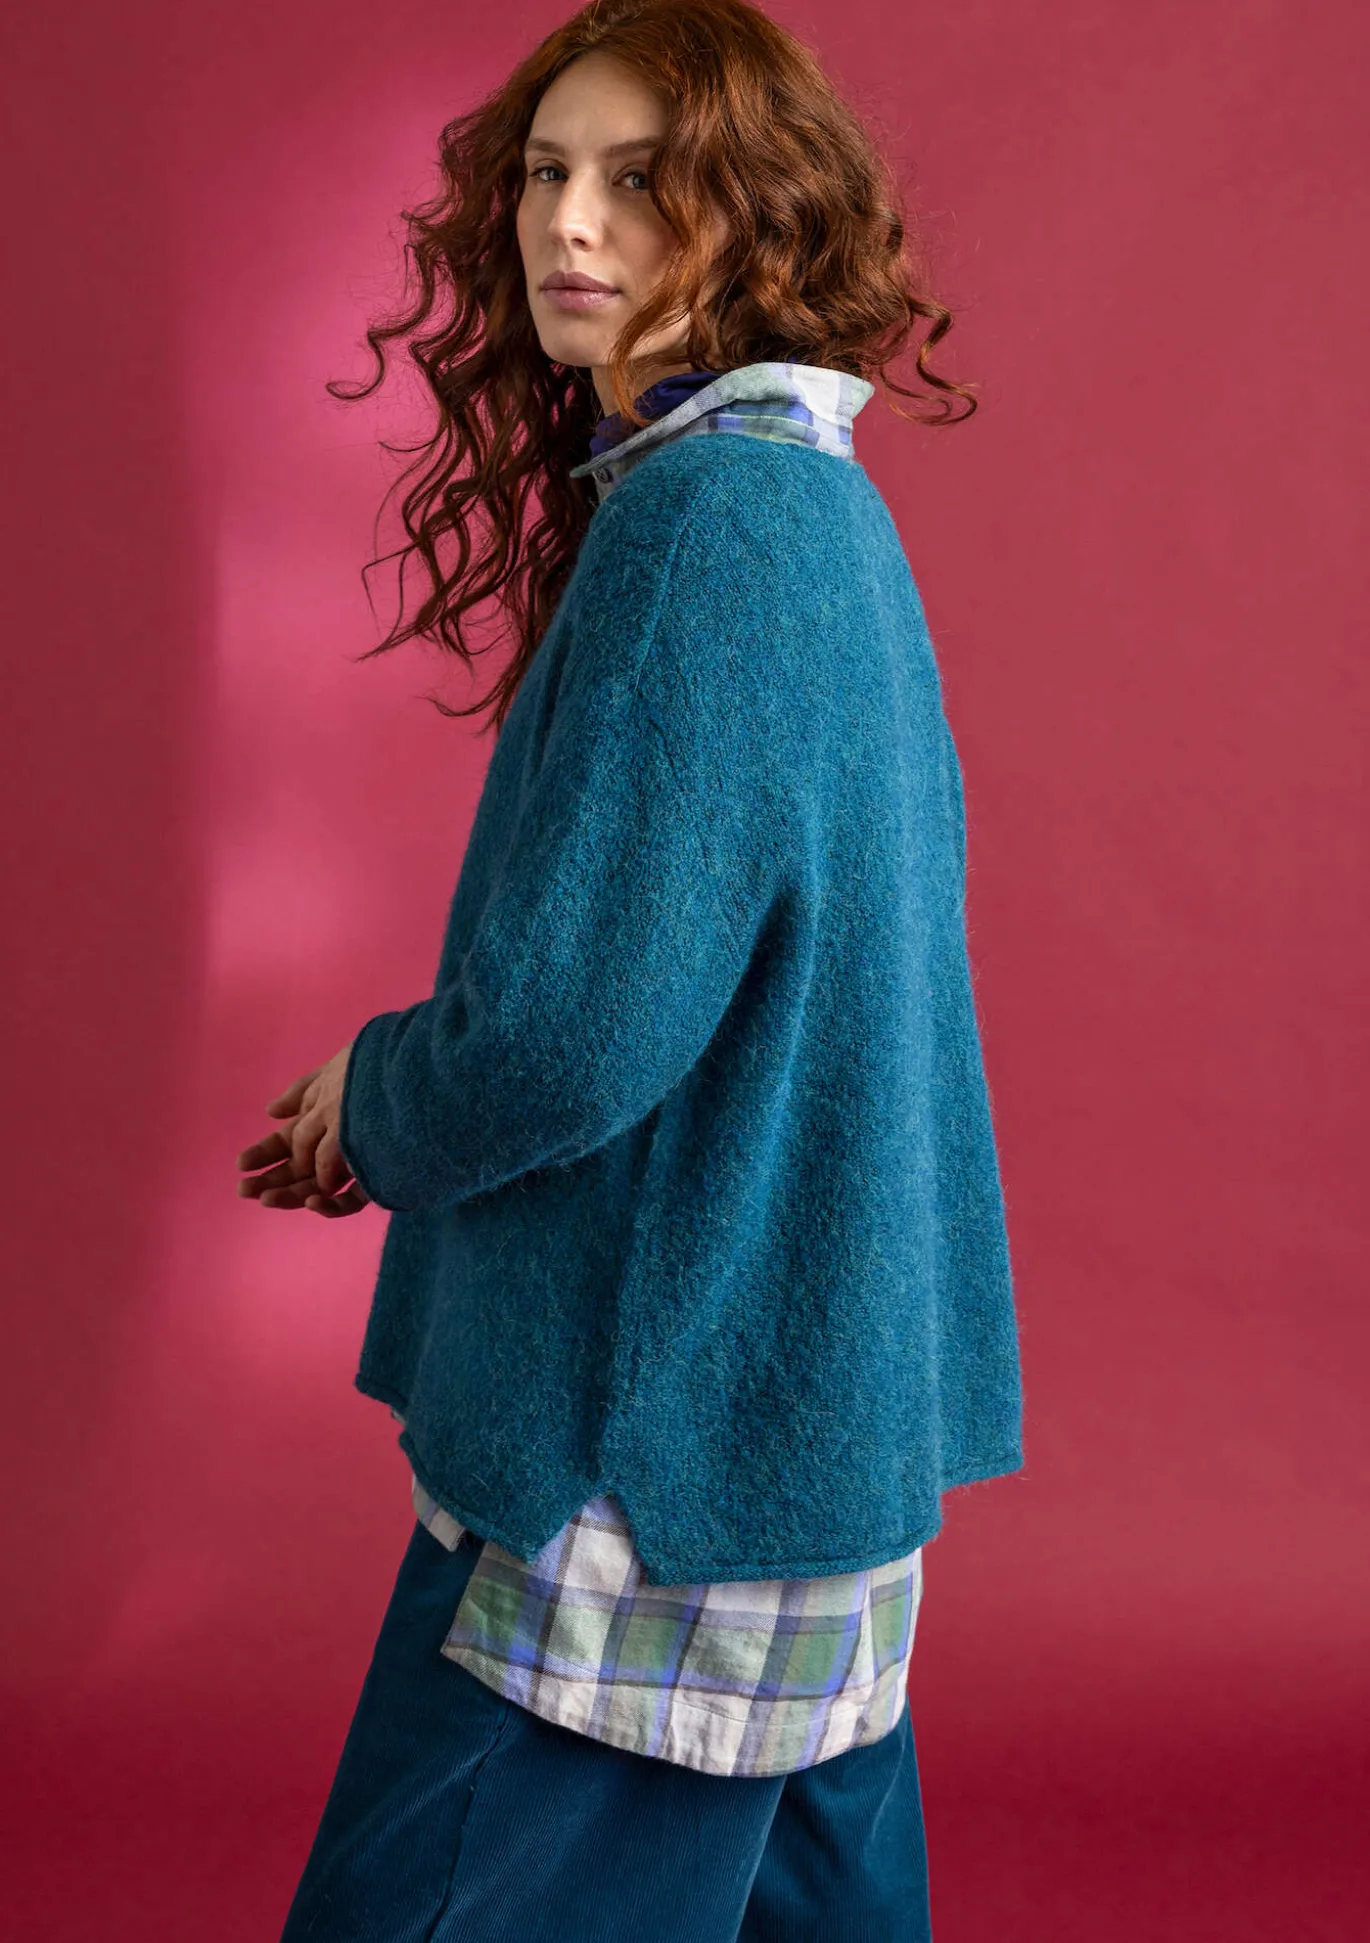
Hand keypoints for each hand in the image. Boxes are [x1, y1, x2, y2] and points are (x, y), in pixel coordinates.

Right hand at [236, 1043, 369, 1216]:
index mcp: (329, 1119)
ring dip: (291, 1194)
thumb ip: (303, 1092)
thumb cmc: (381, 1072)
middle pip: (301, 1168)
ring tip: (266, 1199)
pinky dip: (332, 1204)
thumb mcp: (337, 1073)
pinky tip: (315, 1198)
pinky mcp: (382, 1180)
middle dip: (271, 1179)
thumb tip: (270, 1111)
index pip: (291, 1141)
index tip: (240, 1165)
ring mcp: (361, 1163)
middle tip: (244, 1190)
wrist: (428, 1081)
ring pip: (319, 1186)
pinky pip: (354, 1201)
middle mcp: (342, 1143)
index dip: (265, 1154)